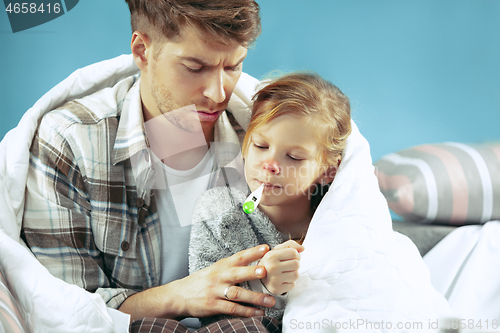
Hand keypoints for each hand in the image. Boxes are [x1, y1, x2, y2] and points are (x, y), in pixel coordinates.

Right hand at [119, 244, 275, 319]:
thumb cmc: (200, 281)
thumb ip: (231, 267)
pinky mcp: (213, 305)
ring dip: (255, 298)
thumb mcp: (214, 270)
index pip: (239, 256)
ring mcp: (215, 291)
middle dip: (252, 272)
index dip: (252, 252)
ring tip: (270, 301)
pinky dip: (246, 312)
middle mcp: (219, 277)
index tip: (266, 248)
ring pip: (237, 294)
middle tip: (266, 271)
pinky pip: (232, 309)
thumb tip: (254, 263)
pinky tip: (258, 313)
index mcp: (221, 266)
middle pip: (237, 273)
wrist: (178, 295)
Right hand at [259, 240, 303, 294]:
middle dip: (295, 264)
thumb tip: (302, 248)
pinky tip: (283, 280)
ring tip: (285, 272)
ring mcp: (274, 280)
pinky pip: (293, 285)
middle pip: (297, 264)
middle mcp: (272, 267)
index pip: (294, 253)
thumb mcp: (277, 250)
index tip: (290, 257)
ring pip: (296, 275)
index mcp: (271, 256)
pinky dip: (290, 282)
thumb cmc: (271, 261)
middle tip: (287, 265)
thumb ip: (290, 245)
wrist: (258, 277)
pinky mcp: (277, 289)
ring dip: (293, 273)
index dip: (295, 254)